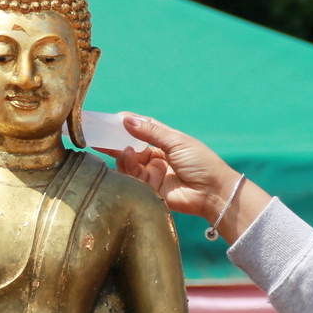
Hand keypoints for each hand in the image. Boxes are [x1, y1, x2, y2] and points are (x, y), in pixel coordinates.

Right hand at [113, 115, 269, 241]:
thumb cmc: (200, 162)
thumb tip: (126, 120)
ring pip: (129, 162)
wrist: (212, 193)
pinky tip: (128, 156)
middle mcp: (157, 156)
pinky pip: (133, 176)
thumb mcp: (176, 141)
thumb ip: (150, 132)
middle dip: (117, 140)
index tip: (110, 119)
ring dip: (123, 154)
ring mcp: (153, 172)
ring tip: (123, 149)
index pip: (142, 128)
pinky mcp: (150, 189)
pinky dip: (128, 166)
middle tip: (100, 135)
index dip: (126, 123)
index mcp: (166, 141)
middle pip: (132, 146)